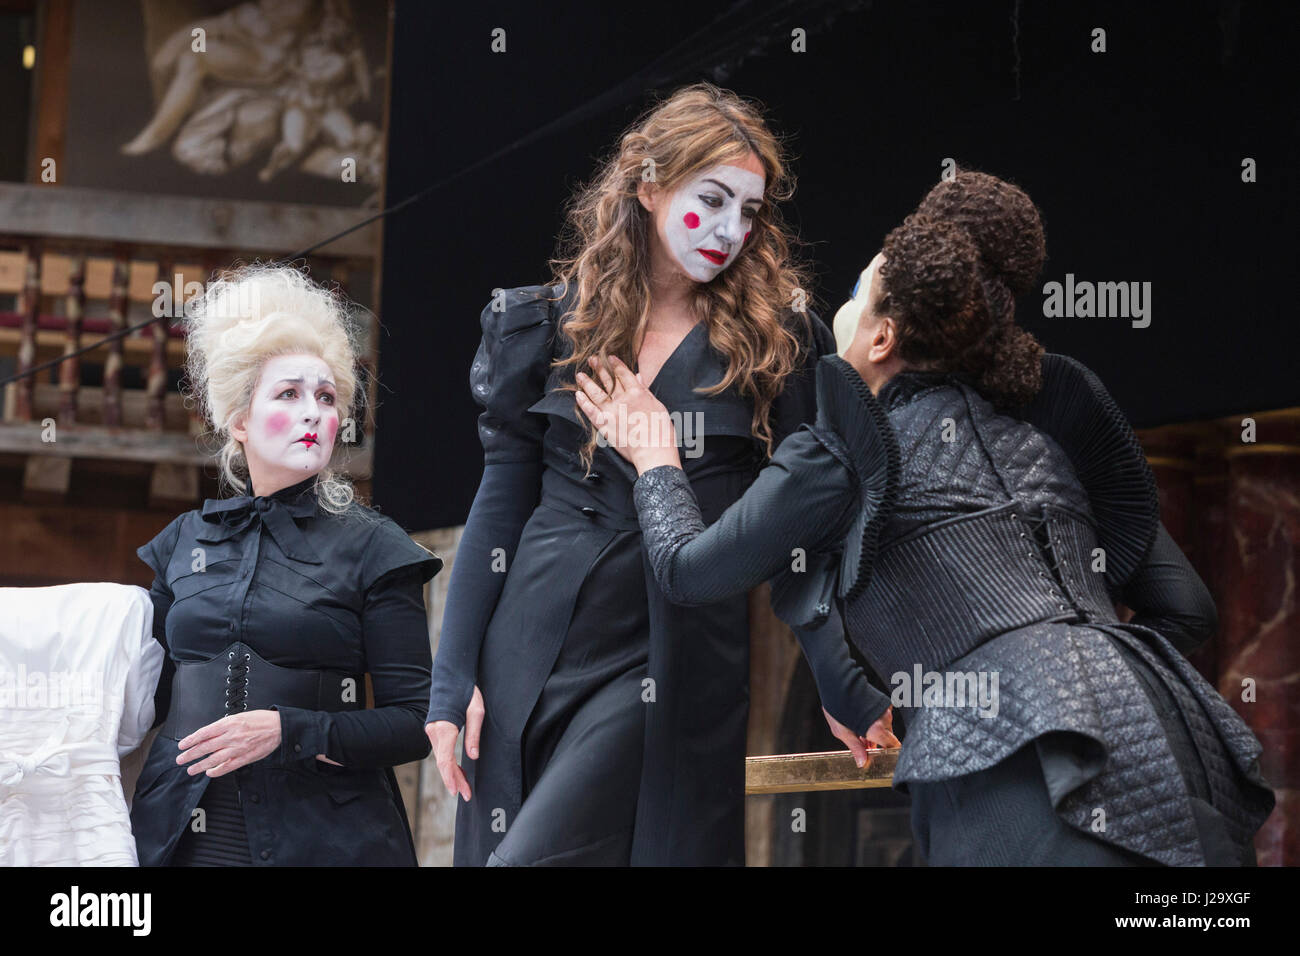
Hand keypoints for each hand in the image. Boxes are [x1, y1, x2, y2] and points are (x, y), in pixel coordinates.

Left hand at [177, 710, 282, 776]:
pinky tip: (210, 772)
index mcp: (229, 724)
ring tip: (191, 769)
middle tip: (180, 759)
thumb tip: (208, 735)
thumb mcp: (239, 716)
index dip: (191, 740)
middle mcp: (232, 736)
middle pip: (205, 747)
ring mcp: (238, 748)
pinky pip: (227, 767)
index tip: (182, 745)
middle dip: (190, 754)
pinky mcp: (245, 758)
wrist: (278, 727)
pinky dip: (217, 771)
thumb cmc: (261, 720)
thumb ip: (224, 726)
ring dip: (200, 765)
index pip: (204, 733)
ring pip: (214, 759)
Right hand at [425, 684, 484, 801]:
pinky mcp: (435, 730)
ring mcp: (432, 731)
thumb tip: (473, 757)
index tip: (458, 791)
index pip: (445, 760)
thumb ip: (474, 735)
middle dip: (454, 780)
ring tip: (464, 787)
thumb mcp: (477, 712)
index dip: (451, 777)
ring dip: (452, 774)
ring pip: (441, 759)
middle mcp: (434, 731)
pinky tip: (458, 772)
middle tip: (466, 794)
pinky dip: (448, 764)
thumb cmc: (466, 692)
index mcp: (444, 728)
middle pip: (442, 763)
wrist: (452, 677)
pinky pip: (441, 752)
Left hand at [574, 354, 681, 473]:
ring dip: (587, 383)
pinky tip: (578, 395)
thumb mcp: (658, 405)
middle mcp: (622, 399)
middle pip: (608, 380)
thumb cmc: (660, 430)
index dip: (616, 364)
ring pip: (596, 393)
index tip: (610, 357)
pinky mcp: (604, 425)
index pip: (624, 374)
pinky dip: (583, 402)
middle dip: (599, 368)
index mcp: (637, 393)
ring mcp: (611, 412)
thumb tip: (638, 376)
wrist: (653, 450)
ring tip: (580, 375)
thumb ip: (645, 390)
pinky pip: (590, 411)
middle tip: (591, 359)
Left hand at [823, 706, 900, 767]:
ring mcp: (885, 709)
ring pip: (885, 726)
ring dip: (875, 731)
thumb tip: (863, 763)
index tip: (879, 755)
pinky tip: (863, 720)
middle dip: (878, 743)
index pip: (893, 746)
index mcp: (877, 729)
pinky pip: (883, 715)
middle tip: (864, 745)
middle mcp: (885, 719)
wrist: (839, 683)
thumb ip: (856, 748)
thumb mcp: (843, 732)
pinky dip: (876, 720)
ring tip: (859, 732)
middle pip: (888, 737)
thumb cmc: (837, 707)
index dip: (887, 752)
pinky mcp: (883, 701)